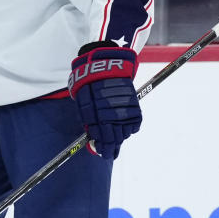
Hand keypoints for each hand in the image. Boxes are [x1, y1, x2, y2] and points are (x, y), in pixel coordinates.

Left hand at [68, 42, 140, 158]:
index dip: (101, 147)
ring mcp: (124, 110)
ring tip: (115, 141)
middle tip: (108, 154)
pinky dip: (129, 129)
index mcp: (95, 112)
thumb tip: (92, 138)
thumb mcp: (82, 99)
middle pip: (113, 138)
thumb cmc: (90, 82)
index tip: (101, 152)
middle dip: (110, 147)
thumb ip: (88, 118)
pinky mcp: (135, 106)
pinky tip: (123, 128)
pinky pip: (134, 126)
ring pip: (123, 134)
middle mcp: (111, 112)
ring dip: (119, 138)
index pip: (100, 136)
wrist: (107, 64)